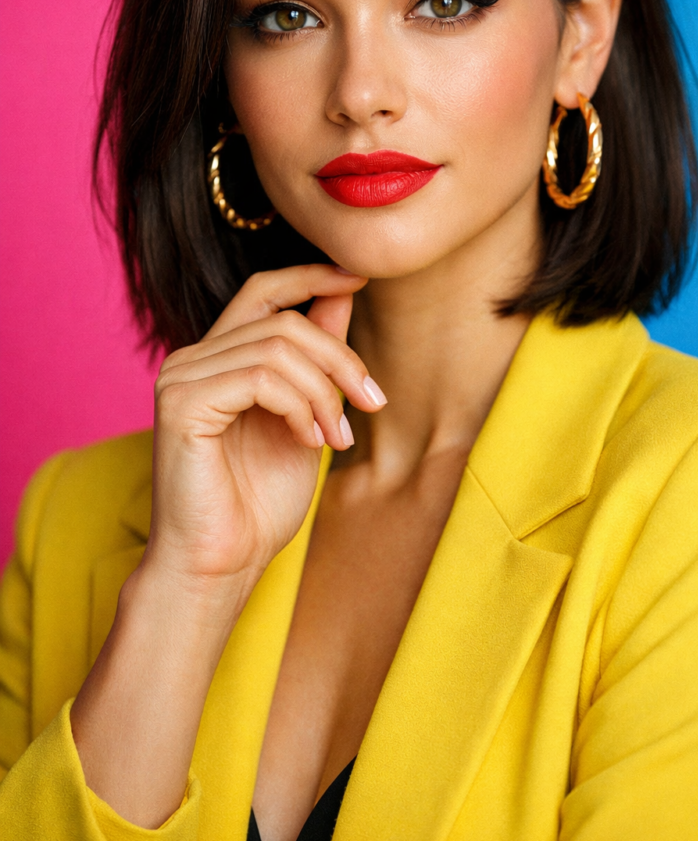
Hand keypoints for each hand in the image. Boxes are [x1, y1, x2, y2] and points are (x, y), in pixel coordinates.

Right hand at [143, 264, 382, 598]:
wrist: (221, 565)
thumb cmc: (258, 502)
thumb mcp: (305, 417)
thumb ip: (316, 360)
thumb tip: (342, 294)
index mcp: (218, 358)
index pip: (262, 290)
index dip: (312, 274)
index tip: (360, 275)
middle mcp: (192, 358)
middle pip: (283, 319)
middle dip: (341, 357)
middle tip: (373, 401)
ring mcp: (181, 377)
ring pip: (278, 346)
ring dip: (326, 391)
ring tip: (338, 438)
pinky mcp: (181, 404)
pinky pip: (260, 377)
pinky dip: (300, 405)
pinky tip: (310, 441)